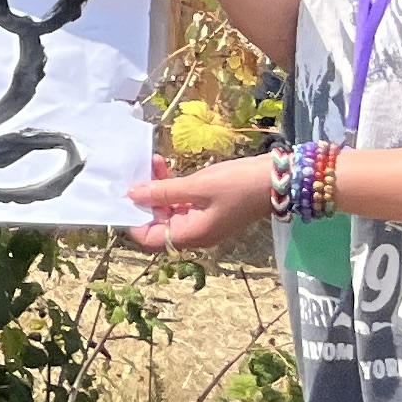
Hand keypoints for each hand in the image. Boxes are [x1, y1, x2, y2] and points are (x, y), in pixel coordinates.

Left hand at [127, 156, 272, 255]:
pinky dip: (172, 186)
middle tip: (136, 172)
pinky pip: (182, 200)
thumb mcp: (197, 186)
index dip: (132, 219)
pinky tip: (165, 165)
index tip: (122, 196)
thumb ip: (163, 191)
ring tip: (152, 162)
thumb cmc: (238, 185)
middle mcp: (194, 232)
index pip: (149, 238)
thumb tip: (131, 195)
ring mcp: (202, 220)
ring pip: (168, 208)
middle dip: (144, 198)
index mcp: (191, 235)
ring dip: (157, 187)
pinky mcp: (209, 206)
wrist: (280, 179)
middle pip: (156, 222)